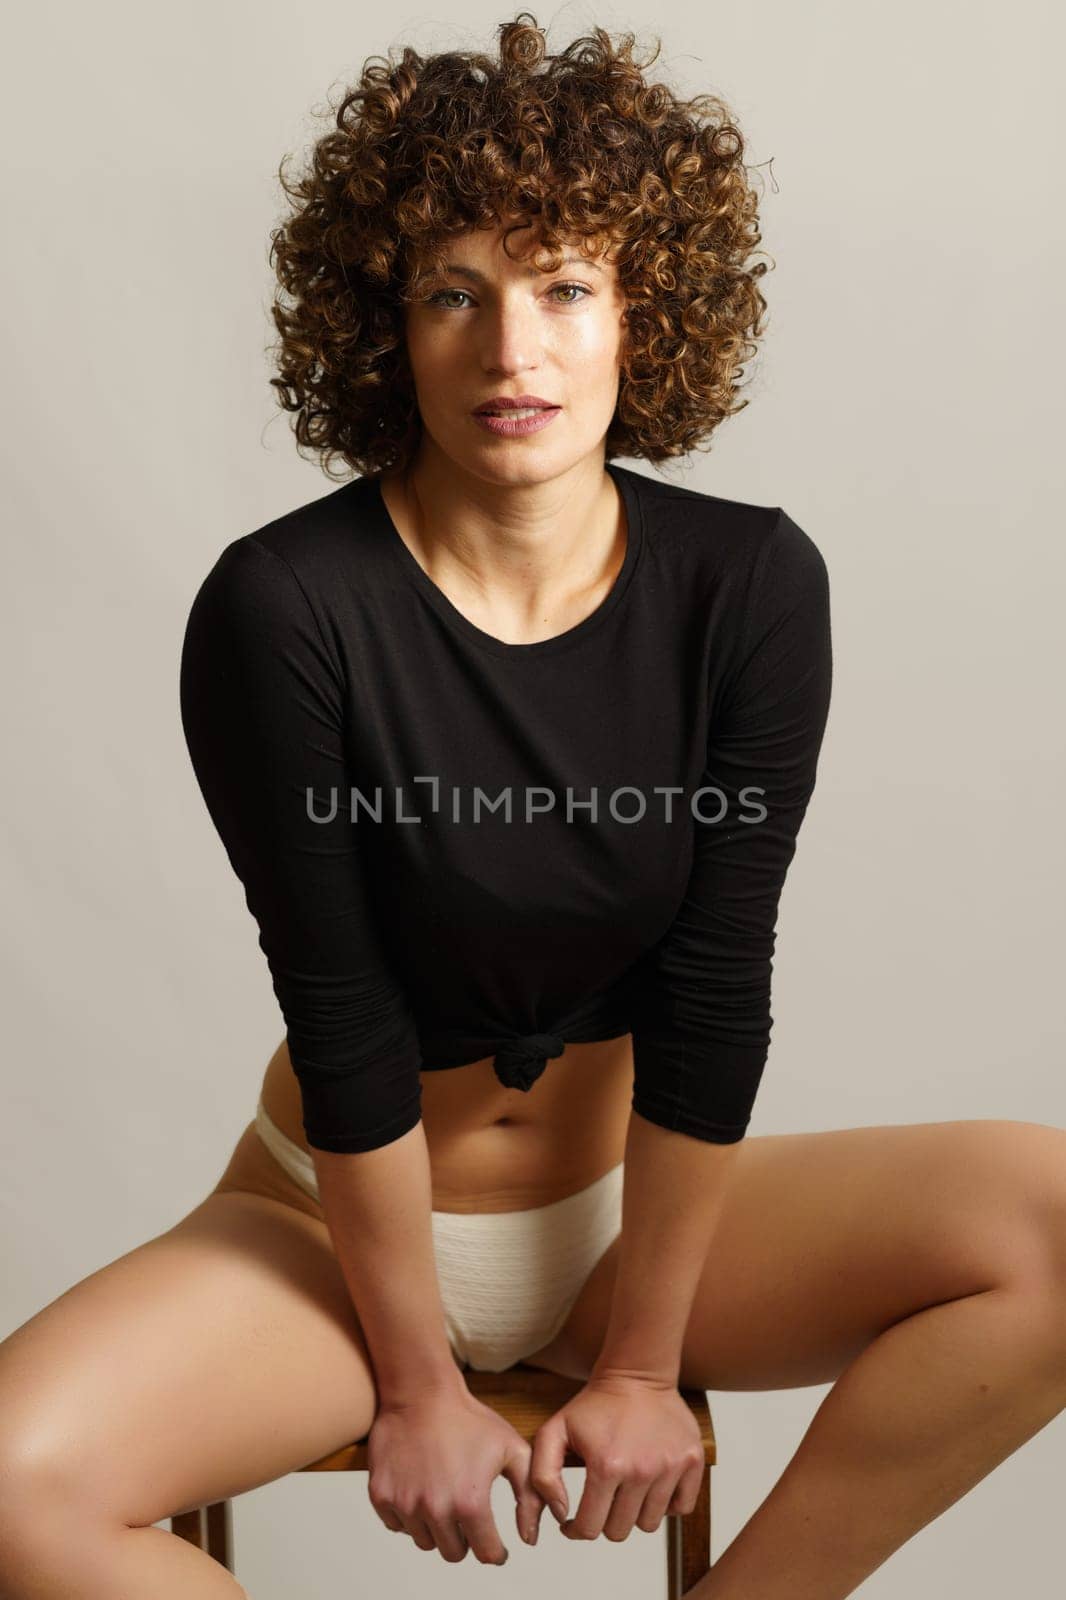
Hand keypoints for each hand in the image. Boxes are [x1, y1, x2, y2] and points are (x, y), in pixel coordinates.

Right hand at [366, 1381, 546, 1561]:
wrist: (420, 1392)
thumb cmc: (467, 1418)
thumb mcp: (512, 1448)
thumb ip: (529, 1494)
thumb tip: (530, 1537)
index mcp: (470, 1503)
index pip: (487, 1554)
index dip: (496, 1551)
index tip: (496, 1547)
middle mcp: (436, 1509)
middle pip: (453, 1553)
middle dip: (464, 1539)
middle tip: (467, 1516)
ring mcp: (405, 1504)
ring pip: (425, 1541)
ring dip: (435, 1528)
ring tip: (442, 1496)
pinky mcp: (381, 1496)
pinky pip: (397, 1525)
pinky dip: (409, 1516)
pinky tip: (419, 1491)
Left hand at [530, 1371, 704, 1541]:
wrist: (637, 1373)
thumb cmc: (594, 1404)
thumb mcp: (553, 1431)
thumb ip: (543, 1477)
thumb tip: (561, 1515)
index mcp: (606, 1466)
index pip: (589, 1528)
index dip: (574, 1530)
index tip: (571, 1522)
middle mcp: (642, 1471)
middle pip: (619, 1531)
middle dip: (604, 1522)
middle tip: (600, 1501)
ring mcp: (671, 1467)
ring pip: (649, 1523)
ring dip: (634, 1513)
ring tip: (625, 1490)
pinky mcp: (692, 1461)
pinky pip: (682, 1508)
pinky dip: (667, 1505)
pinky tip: (651, 1487)